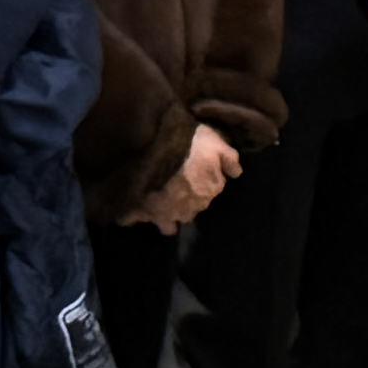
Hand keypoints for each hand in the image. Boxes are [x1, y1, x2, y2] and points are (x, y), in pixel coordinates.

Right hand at [125, 124, 245, 230]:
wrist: (157, 142)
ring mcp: (163, 213)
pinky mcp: (140, 211)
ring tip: (155, 203)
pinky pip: (131, 220)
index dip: (202, 184)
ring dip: (163, 216)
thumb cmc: (190, 142)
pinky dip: (130, 217)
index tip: (193, 174)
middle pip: (188, 213)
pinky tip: (130, 210)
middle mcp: (188, 209)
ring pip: (166, 225)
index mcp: (208, 191)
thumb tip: (236, 174)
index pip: (210, 194)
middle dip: (183, 204)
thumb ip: (229, 160)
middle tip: (173, 187)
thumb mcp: (217, 143)